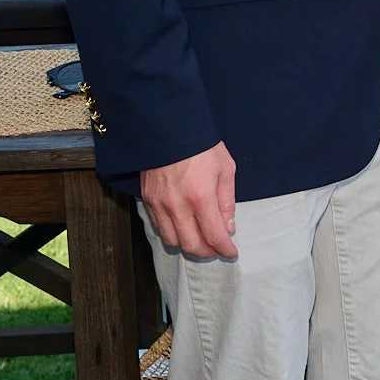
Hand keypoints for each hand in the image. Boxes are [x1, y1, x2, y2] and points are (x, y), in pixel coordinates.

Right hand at [142, 142, 237, 258]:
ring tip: (202, 241)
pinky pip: (159, 227)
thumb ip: (227, 201)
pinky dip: (173, 234)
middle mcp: (177, 206)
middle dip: (208, 252)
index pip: (214, 236)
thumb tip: (228, 227)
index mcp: (200, 197)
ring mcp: (159, 204)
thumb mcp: (226, 169)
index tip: (232, 252)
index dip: (225, 249)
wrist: (169, 127)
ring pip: (172, 241)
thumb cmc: (202, 145)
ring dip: (189, 246)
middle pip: (191, 245)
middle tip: (218, 249)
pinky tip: (184, 228)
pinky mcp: (147, 200)